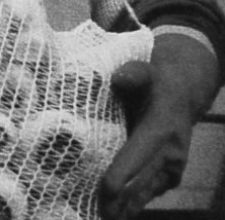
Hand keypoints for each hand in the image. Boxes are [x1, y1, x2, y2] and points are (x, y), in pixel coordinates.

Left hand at [99, 33, 219, 218]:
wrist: (180, 95)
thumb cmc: (153, 82)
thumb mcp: (144, 71)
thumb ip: (133, 74)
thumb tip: (119, 79)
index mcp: (162, 130)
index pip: (139, 156)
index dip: (121, 174)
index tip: (104, 190)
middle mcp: (171, 154)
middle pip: (141, 183)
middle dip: (119, 200)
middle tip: (96, 213)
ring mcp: (171, 169)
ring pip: (145, 194)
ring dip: (124, 208)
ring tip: (101, 217)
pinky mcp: (167, 177)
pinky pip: (147, 193)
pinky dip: (130, 204)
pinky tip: (110, 212)